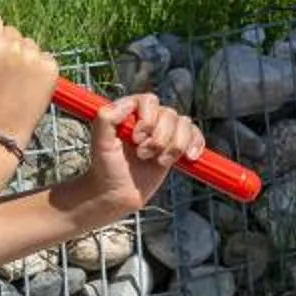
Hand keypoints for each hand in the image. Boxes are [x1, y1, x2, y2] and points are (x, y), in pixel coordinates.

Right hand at [0, 14, 55, 147]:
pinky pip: (43, 58)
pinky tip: (24, 86)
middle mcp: (13, 46)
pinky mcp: (51, 69)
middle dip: (3, 45)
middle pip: (10, 31)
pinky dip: (35, 69)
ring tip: (10, 82)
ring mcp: (35, 58)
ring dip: (20, 57)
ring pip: (27, 45)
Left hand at [86, 91, 202, 209]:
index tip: (136, 140)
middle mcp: (150, 117)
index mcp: (130, 111)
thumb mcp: (100, 143)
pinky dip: (196, 144)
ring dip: (174, 146)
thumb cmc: (106, 168)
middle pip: (170, 114)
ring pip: (185, 125)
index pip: (149, 101)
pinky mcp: (176, 146)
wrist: (118, 194)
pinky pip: (195, 136)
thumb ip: (106, 118)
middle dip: (159, 139)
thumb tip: (128, 103)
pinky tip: (189, 157)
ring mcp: (165, 131)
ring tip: (159, 161)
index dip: (147, 120)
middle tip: (142, 155)